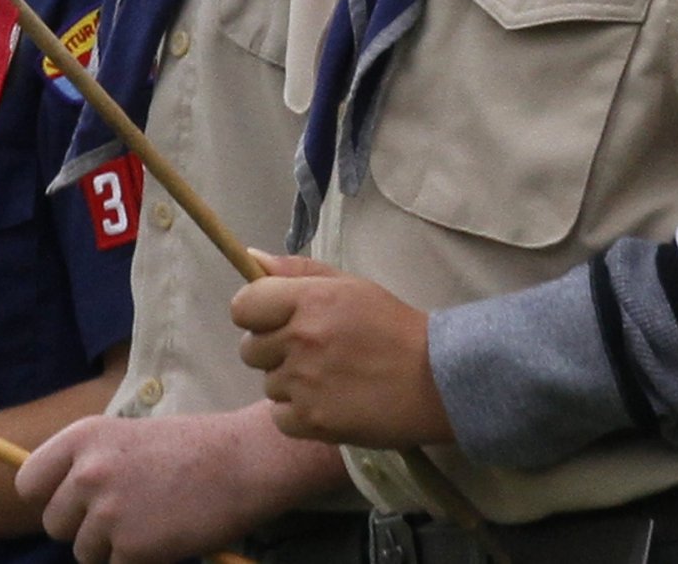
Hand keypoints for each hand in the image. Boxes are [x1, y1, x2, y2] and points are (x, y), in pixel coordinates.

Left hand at [22, 407, 336, 563]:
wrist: (244, 460)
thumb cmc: (194, 449)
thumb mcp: (131, 439)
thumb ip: (92, 465)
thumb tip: (59, 502)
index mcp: (85, 437)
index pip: (28, 481)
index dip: (47, 497)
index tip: (72, 501)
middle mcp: (88, 472)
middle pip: (53, 523)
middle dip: (83, 526)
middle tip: (125, 513)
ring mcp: (108, 511)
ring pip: (84, 551)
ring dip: (112, 545)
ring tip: (152, 518)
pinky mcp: (129, 546)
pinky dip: (138, 558)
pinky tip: (166, 532)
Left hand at [232, 254, 453, 447]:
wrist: (433, 379)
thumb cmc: (392, 326)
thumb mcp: (350, 286)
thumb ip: (297, 271)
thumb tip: (250, 257)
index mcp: (309, 300)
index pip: (243, 306)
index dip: (255, 313)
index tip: (274, 320)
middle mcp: (301, 340)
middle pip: (250, 349)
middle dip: (273, 350)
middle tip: (312, 351)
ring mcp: (304, 383)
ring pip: (268, 384)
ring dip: (290, 382)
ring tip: (330, 377)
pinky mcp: (310, 421)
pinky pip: (280, 416)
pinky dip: (299, 413)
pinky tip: (329, 401)